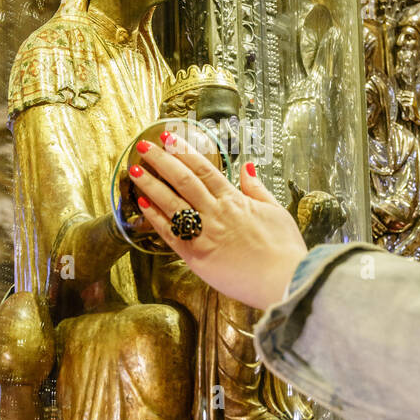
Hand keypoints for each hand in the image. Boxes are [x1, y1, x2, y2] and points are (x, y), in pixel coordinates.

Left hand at [130, 140, 307, 309]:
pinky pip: (170, 233)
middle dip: (161, 161)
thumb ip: (257, 188)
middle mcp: (215, 213)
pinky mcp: (196, 256)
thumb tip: (247, 167)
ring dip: (151, 184)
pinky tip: (142, 204)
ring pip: (171, 203)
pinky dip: (154, 218)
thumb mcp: (276, 211)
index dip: (183, 151)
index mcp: (235, 200)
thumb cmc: (284, 249)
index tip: (169, 138)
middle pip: (183, 180)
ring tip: (134, 170)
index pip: (204, 169)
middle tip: (144, 147)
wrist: (284, 281)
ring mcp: (204, 234)